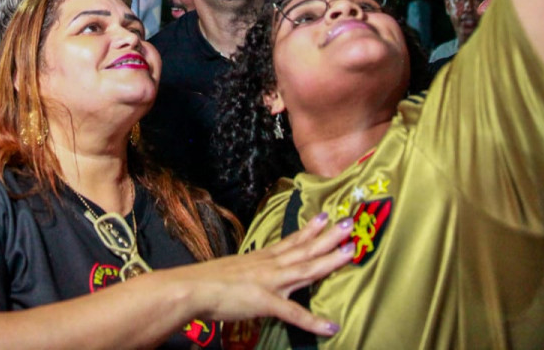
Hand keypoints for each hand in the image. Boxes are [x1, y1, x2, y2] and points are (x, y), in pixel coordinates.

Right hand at [181, 211, 354, 336]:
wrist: (191, 288)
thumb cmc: (206, 281)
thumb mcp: (234, 270)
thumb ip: (250, 273)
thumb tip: (255, 277)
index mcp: (261, 258)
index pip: (290, 241)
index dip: (310, 230)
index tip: (326, 216)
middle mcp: (269, 265)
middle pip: (305, 249)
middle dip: (329, 236)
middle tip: (350, 221)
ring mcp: (269, 282)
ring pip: (306, 268)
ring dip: (330, 260)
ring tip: (351, 250)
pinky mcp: (265, 301)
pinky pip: (293, 313)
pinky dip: (313, 321)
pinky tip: (330, 326)